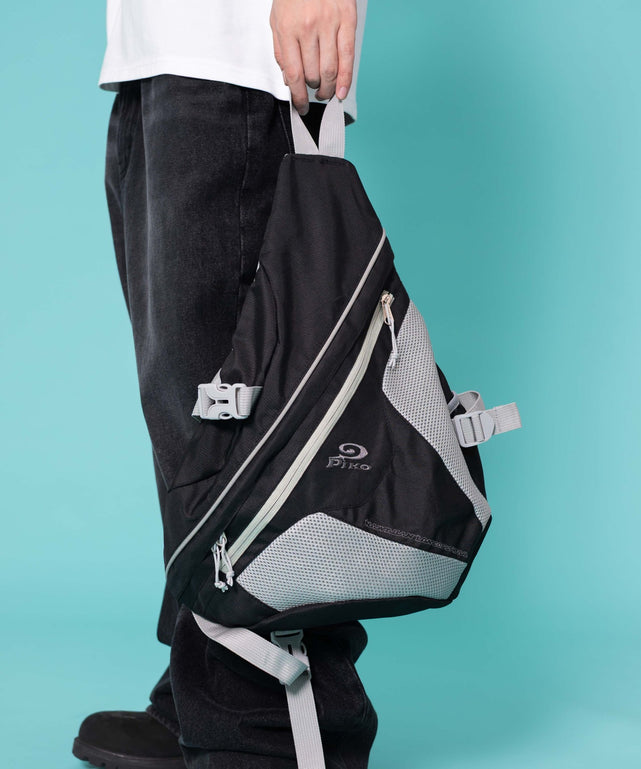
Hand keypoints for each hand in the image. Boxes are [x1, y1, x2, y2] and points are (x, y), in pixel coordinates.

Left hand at [270, 0, 356, 115]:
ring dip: (328, 89)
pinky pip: (348, 57)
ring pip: (330, 70)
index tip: (300, 107)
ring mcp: (329, 24)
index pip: (293, 75)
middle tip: (314, 95)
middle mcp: (308, 28)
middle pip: (312, 75)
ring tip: (326, 93)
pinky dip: (346, 80)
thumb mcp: (277, 20)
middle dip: (313, 91)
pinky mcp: (347, 20)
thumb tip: (288, 81)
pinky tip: (342, 92)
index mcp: (288, 29)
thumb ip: (281, 51)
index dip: (297, 97)